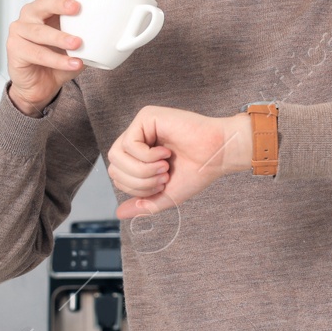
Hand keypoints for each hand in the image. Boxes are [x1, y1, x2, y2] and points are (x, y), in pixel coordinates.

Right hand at [6, 0, 84, 115]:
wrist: (40, 86)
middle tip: (77, 7)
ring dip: (60, 37)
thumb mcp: (78, 45)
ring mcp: (19, 31)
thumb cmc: (59, 58)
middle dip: (60, 3)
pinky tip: (73, 63)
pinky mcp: (15, 50)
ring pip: (39, 32)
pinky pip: (38, 54)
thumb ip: (93, 36)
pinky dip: (58, 60)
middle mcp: (30, 15)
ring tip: (78, 43)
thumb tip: (122, 33)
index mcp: (46, 8)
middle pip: (43, 4)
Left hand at [106, 106, 253, 217]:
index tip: (164, 182)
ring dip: (142, 170)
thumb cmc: (197, 171)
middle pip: (114, 168)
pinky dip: (147, 156)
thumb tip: (119, 213)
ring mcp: (140, 126)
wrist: (217, 154)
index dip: (137, 188)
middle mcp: (137, 138)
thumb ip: (144, 203)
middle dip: (139, 182)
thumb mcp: (166, 194)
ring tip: (164, 166)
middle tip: (164, 176)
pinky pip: (129, 144)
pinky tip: (166, 152)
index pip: (118, 176)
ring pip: (116, 156)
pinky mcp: (146, 116)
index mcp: (139, 155)